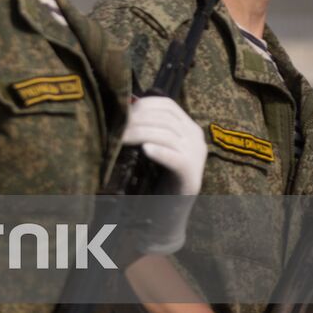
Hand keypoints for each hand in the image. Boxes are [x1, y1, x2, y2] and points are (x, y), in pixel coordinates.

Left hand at [121, 96, 205, 253]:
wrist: (165, 210)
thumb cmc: (153, 174)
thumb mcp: (151, 144)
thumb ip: (144, 125)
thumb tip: (123, 103)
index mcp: (188, 126)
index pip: (167, 104)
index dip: (143, 104)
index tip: (122, 111)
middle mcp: (196, 137)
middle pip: (165, 119)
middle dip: (137, 120)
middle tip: (116, 128)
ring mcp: (197, 156)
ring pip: (167, 135)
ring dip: (140, 134)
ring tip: (121, 139)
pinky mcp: (192, 176)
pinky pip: (176, 158)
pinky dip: (160, 152)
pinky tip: (146, 150)